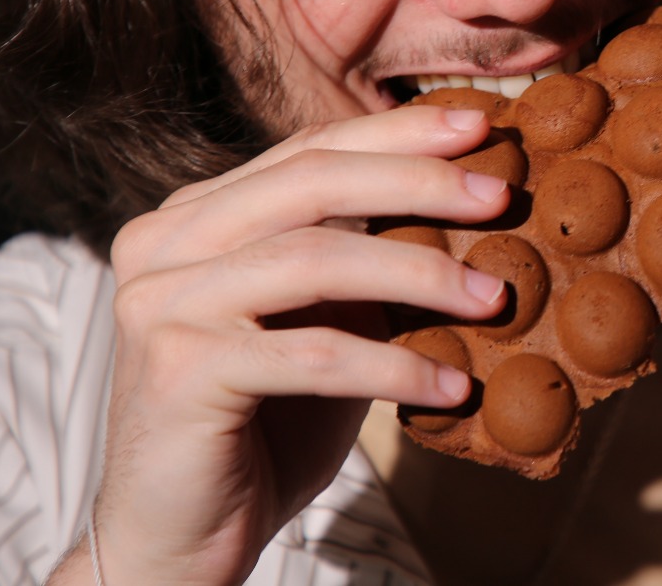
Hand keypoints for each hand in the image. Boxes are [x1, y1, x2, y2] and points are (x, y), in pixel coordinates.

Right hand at [94, 105, 510, 584]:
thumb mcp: (326, 321)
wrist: (182, 534)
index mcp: (196, 215)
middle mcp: (165, 242)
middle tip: (499, 195)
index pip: (308, 151)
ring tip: (494, 300)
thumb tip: (472, 202)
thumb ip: (365, 260)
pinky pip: (313, 354)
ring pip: (314, 260)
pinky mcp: (178, 370)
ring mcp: (162, 303)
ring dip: (420, 275)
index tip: (479, 126)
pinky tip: (453, 387)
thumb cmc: (267, 423)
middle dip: (418, 181)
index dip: (397, 133)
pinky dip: (395, 367)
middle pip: (311, 182)